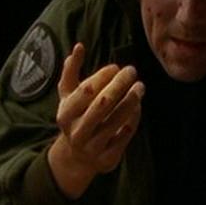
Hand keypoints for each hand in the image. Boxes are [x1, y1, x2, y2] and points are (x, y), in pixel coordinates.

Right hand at [48, 43, 144, 198]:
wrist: (77, 157)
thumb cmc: (75, 116)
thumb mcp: (67, 95)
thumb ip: (71, 70)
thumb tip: (79, 46)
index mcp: (65, 114)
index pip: (86, 90)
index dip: (102, 76)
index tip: (115, 67)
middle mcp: (77, 132)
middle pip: (102, 104)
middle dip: (120, 85)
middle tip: (132, 71)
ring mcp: (92, 147)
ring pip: (116, 120)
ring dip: (131, 101)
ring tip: (140, 87)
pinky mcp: (107, 158)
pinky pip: (125, 135)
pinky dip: (134, 119)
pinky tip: (138, 106)